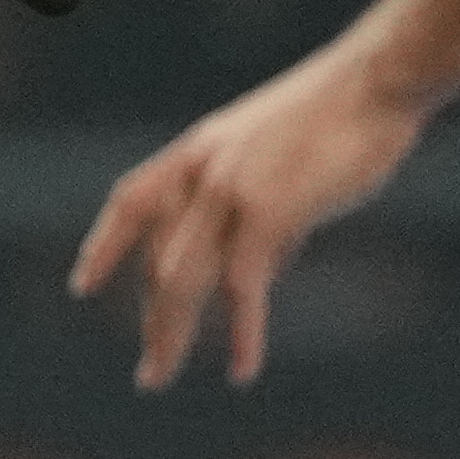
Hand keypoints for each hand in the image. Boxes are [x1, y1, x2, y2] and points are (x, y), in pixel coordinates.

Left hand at [68, 42, 428, 389]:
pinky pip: (242, 286)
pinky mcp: (267, 210)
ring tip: (158, 378)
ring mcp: (227, 190)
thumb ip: (258, 216)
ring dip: (169, 334)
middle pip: (157, 258)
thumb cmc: (343, 117)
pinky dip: (240, 332)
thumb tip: (251, 279)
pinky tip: (241, 370)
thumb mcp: (278, 158)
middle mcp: (200, 171)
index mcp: (197, 150)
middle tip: (148, 372)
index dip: (106, 245)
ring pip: (180, 278)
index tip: (82, 284)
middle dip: (151, 318)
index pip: (131, 200)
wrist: (378, 81)